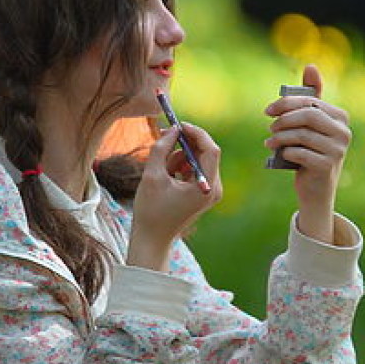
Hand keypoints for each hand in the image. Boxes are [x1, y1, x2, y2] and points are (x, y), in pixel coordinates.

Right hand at [127, 123, 221, 271]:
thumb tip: (172, 129)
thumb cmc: (151, 210)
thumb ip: (162, 148)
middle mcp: (214, 189)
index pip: (210, 150)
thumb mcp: (152, 175)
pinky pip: (195, 169)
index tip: (178, 124)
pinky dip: (181, 166)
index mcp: (206, 187)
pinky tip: (167, 177)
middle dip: (186, 143)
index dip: (195, 133)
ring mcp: (210, 191)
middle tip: (166, 135)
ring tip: (162, 169)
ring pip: (198, 160)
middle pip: (206, 153)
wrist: (152, 239)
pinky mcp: (203, 193)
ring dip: (179, 157)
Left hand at [264, 63, 350, 243]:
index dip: (287, 103)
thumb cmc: (310, 151)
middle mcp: (344, 132)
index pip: (311, 101)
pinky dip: (286, 152)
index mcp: (340, 117)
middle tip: (269, 126)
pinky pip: (300, 153)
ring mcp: (338, 150)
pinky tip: (280, 154)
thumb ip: (310, 97)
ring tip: (270, 142)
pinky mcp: (328, 166)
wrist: (315, 189)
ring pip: (302, 135)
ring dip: (280, 137)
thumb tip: (311, 65)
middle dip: (283, 119)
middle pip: (307, 116)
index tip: (268, 110)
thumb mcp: (309, 125)